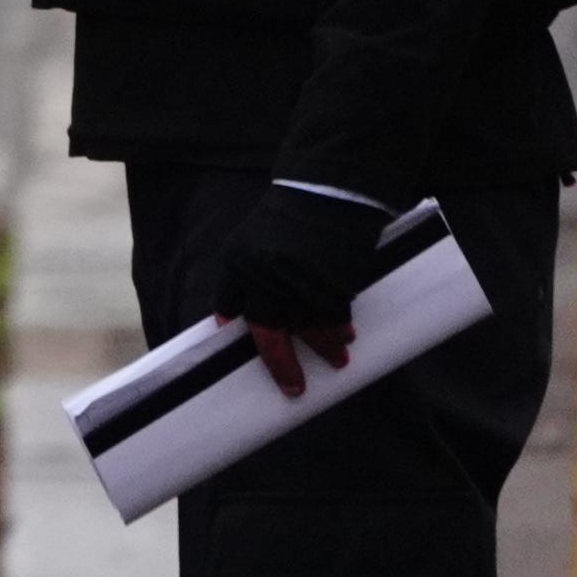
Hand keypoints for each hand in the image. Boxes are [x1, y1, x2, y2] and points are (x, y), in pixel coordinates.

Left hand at [207, 181, 381, 393]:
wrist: (328, 189)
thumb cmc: (297, 212)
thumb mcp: (259, 237)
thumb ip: (255, 272)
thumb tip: (255, 311)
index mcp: (237, 262)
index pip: (229, 305)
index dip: (233, 326)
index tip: (238, 349)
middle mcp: (259, 278)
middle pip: (265, 333)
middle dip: (280, 364)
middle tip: (293, 388)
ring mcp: (293, 285)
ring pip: (306, 330)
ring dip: (323, 348)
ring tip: (337, 359)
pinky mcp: (326, 287)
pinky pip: (332, 319)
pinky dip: (339, 331)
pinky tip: (347, 336)